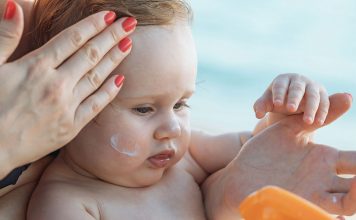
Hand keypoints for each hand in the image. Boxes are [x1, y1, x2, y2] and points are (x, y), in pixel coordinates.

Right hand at [0, 1, 135, 176]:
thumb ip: (5, 36)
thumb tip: (15, 7)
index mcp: (36, 66)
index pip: (73, 38)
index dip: (93, 25)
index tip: (109, 16)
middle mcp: (56, 83)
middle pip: (91, 54)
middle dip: (112, 36)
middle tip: (130, 24)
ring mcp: (67, 106)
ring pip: (97, 76)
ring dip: (115, 59)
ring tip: (128, 45)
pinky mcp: (71, 126)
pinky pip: (96, 105)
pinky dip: (109, 91)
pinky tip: (121, 80)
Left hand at [224, 93, 355, 215]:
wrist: (241, 171)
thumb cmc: (265, 150)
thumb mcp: (292, 129)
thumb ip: (320, 116)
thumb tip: (349, 95)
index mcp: (325, 159)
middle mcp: (323, 179)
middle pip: (355, 188)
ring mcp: (311, 195)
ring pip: (345, 205)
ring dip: (354, 201)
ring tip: (355, 191)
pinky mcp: (296, 205)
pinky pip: (318, 215)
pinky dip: (331, 217)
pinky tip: (336, 217)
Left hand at [254, 73, 329, 124]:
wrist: (292, 103)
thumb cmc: (277, 101)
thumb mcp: (267, 103)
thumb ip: (260, 106)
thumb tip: (258, 114)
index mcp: (282, 80)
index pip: (280, 85)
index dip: (278, 93)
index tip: (276, 104)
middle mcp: (298, 80)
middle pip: (297, 88)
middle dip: (294, 98)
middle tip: (290, 109)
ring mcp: (312, 86)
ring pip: (313, 96)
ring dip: (311, 108)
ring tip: (307, 122)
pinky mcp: (322, 95)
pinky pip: (324, 103)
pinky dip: (322, 112)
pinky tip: (318, 123)